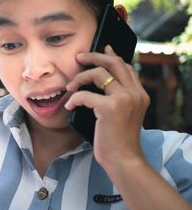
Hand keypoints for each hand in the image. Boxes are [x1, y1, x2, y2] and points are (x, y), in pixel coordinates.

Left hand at [65, 45, 149, 170]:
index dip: (111, 56)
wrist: (124, 160)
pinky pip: (85, 95)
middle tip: (79, 57)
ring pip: (98, 73)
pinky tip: (69, 108)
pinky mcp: (110, 108)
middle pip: (114, 62)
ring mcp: (124, 99)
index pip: (126, 67)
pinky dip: (74, 100)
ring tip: (69, 88)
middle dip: (94, 56)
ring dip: (79, 78)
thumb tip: (98, 87)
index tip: (101, 48)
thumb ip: (116, 100)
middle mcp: (134, 93)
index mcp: (140, 95)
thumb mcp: (123, 117)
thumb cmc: (118, 142)